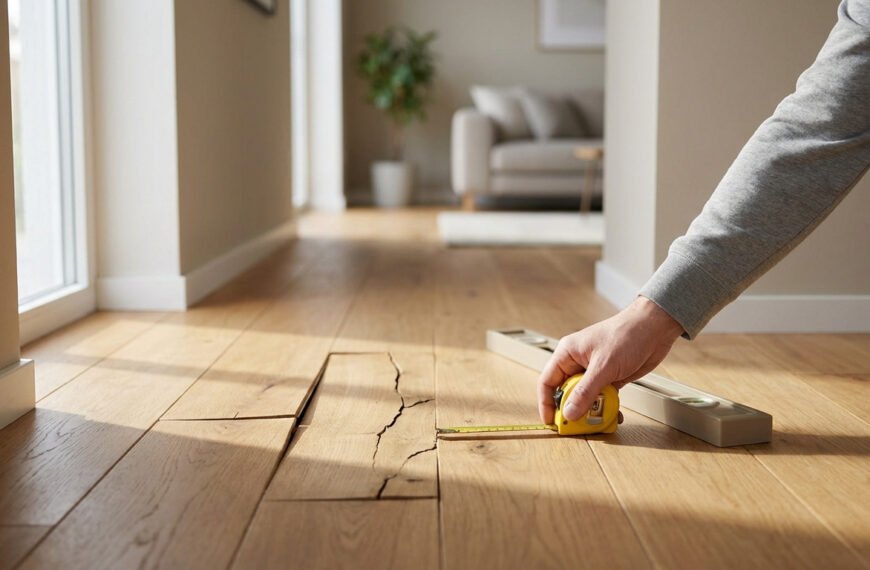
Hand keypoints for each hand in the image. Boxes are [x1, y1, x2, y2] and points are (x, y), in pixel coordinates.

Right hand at [537, 296, 683, 422]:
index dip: (546, 403)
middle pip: (566, 393)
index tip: (552, 421)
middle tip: (577, 426)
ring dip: (592, 411)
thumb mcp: (603, 366)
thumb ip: (585, 392)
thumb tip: (569, 412)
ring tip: (599, 421)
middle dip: (572, 410)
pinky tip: (614, 414)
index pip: (548, 382)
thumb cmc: (627, 334)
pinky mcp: (610, 377)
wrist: (655, 328)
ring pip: (585, 398)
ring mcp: (594, 371)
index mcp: (568, 354)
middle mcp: (578, 363)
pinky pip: (602, 398)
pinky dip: (607, 407)